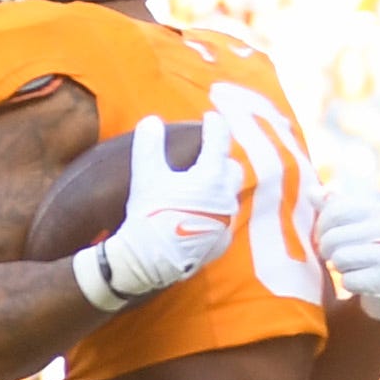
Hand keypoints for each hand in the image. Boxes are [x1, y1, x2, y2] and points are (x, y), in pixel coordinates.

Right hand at [78, 114, 238, 309]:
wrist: (150, 261)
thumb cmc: (148, 216)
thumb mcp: (146, 175)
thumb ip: (149, 144)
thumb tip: (152, 121)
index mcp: (211, 176)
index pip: (219, 140)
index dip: (215, 125)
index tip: (210, 118)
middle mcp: (226, 198)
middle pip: (233, 168)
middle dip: (222, 158)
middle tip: (207, 155)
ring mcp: (226, 222)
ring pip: (230, 196)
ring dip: (220, 187)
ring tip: (204, 185)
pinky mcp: (221, 243)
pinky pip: (224, 221)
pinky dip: (216, 213)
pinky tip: (202, 214)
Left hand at [314, 184, 379, 320]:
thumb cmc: (368, 243)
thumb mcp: (353, 220)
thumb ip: (331, 206)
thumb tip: (311, 192)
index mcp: (379, 209)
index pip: (334, 211)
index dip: (321, 226)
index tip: (323, 234)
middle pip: (332, 238)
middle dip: (326, 249)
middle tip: (332, 253)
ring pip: (339, 259)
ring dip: (337, 265)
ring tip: (348, 264)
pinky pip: (349, 281)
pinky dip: (348, 282)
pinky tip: (359, 277)